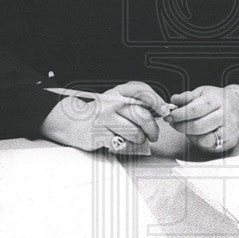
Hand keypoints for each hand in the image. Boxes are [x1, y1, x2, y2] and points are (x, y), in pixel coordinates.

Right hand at [40, 81, 170, 151]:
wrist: (73, 122)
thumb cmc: (103, 113)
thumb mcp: (117, 101)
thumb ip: (138, 103)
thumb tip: (163, 110)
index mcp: (117, 92)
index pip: (141, 91)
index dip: (157, 100)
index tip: (165, 110)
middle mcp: (110, 103)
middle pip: (142, 116)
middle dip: (153, 129)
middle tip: (153, 135)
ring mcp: (103, 119)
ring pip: (135, 133)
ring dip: (140, 140)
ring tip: (134, 138)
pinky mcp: (98, 135)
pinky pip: (123, 144)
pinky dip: (126, 146)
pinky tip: (121, 141)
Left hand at [166, 85, 238, 154]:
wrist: (238, 107)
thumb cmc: (217, 100)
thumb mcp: (202, 93)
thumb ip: (187, 97)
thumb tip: (173, 100)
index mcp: (217, 101)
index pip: (194, 110)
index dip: (178, 115)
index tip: (169, 116)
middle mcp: (225, 115)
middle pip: (197, 126)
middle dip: (180, 126)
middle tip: (173, 124)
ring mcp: (229, 130)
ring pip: (203, 139)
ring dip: (189, 135)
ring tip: (185, 128)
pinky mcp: (230, 142)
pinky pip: (209, 146)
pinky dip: (199, 142)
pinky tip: (196, 135)